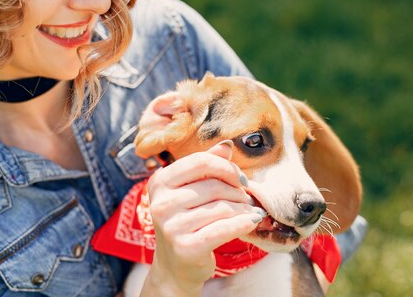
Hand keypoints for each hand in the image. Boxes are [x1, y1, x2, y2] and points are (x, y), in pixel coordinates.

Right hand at [143, 141, 264, 295]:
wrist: (175, 267)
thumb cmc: (188, 221)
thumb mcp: (192, 191)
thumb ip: (207, 166)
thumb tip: (227, 146)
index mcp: (159, 181)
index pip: (200, 162)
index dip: (226, 167)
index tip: (240, 179)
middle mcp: (160, 203)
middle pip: (213, 186)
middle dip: (237, 192)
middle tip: (247, 200)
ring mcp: (170, 226)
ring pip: (221, 208)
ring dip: (243, 209)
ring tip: (250, 212)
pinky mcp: (185, 247)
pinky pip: (223, 229)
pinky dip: (243, 224)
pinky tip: (253, 222)